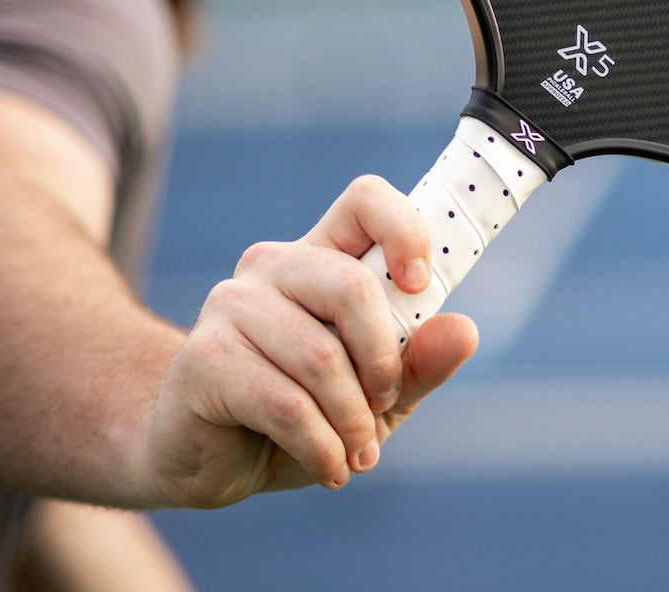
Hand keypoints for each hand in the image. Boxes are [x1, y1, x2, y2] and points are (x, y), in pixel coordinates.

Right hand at [140, 176, 477, 508]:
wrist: (208, 458)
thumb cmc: (301, 413)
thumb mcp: (377, 395)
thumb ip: (419, 362)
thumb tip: (463, 332)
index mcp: (322, 254)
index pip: (366, 200)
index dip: (404, 229)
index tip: (421, 283)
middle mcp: (273, 265)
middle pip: (352, 286)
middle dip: (384, 360)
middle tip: (384, 405)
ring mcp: (232, 305)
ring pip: (322, 357)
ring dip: (352, 419)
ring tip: (356, 452)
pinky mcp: (204, 357)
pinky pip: (286, 404)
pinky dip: (321, 446)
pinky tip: (329, 466)